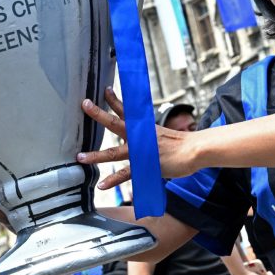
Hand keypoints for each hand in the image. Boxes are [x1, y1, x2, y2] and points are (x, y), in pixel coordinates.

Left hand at [76, 88, 198, 187]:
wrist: (194, 150)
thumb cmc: (180, 143)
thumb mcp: (159, 133)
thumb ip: (146, 133)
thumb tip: (139, 135)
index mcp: (142, 126)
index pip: (125, 109)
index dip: (113, 99)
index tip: (104, 89)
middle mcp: (138, 136)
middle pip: (114, 122)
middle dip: (98, 113)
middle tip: (84, 103)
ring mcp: (139, 151)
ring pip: (113, 153)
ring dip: (96, 155)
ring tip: (80, 157)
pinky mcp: (144, 166)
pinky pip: (125, 174)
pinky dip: (112, 180)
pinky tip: (101, 185)